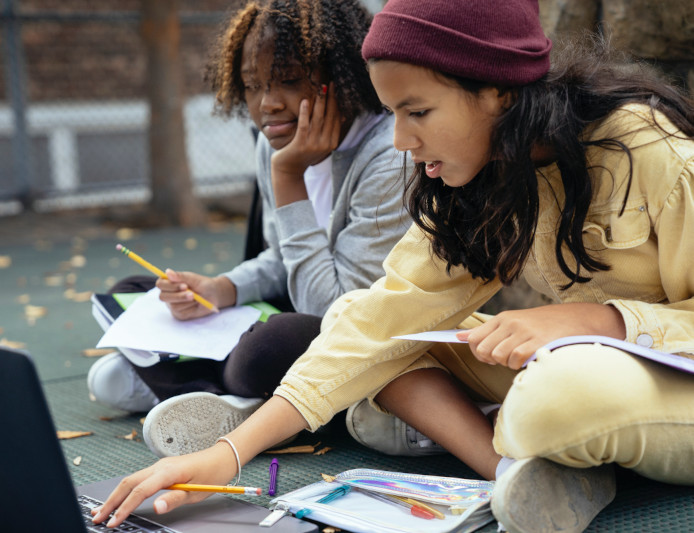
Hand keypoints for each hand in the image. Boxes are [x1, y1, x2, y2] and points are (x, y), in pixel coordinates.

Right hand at [91, 397, 308, 527]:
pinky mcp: (161, 469)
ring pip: (131, 480)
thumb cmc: (213, 473)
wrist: (223, 457)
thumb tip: (156, 507)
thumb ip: (174, 499)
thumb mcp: (197, 491)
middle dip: (111, 501)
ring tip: (101, 511)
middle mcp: (160, 466)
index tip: (113, 522)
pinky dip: (125, 490)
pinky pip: (138, 479)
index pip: (140, 490)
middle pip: (128, 483)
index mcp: (168, 471)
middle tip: (97, 518)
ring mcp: (159, 466)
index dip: (124, 507)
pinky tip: (119, 499)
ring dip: (115, 495)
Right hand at [156, 269, 235, 319]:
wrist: (214, 295)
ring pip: (173, 306)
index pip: (160, 284)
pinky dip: (191, 308)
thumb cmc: (203, 284)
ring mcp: (172, 305)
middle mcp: (168, 294)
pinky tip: (196, 304)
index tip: (185, 285)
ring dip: (187, 302)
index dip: (170, 286)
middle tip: (192, 294)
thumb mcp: (193, 278)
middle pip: (163, 297)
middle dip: (178, 296)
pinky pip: (181, 313)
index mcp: (169, 283)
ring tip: (197, 298)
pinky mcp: (179, 314)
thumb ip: (180, 276)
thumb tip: (167, 272)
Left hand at [270, 82, 341, 206]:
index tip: (336, 88)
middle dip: (330, 99)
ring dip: (319, 102)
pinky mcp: (300, 144)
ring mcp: (313, 145)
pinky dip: (304, 113)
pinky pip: (304, 125)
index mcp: (331, 143)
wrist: (289, 170)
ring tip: (320, 87)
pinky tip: (305, 101)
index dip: (336, 102)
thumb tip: (340, 115)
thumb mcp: (319, 143)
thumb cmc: (303, 154)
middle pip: (329, 117)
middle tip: (331, 83)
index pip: (336, 118)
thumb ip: (328, 131)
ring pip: (318, 119)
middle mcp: (325, 144)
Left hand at [456, 303, 625, 369]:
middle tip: (507, 358)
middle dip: (492, 360)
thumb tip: (459, 337)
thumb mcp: (513, 323)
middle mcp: (511, 323)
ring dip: (507, 363)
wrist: (576, 320)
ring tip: (520, 357)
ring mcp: (524, 332)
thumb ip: (487, 331)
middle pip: (483, 351)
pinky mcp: (536, 343)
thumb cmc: (541, 326)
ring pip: (498, 357)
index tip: (490, 356)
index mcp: (503, 319)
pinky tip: (529, 359)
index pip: (473, 339)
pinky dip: (520, 365)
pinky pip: (515, 361)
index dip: (477, 352)